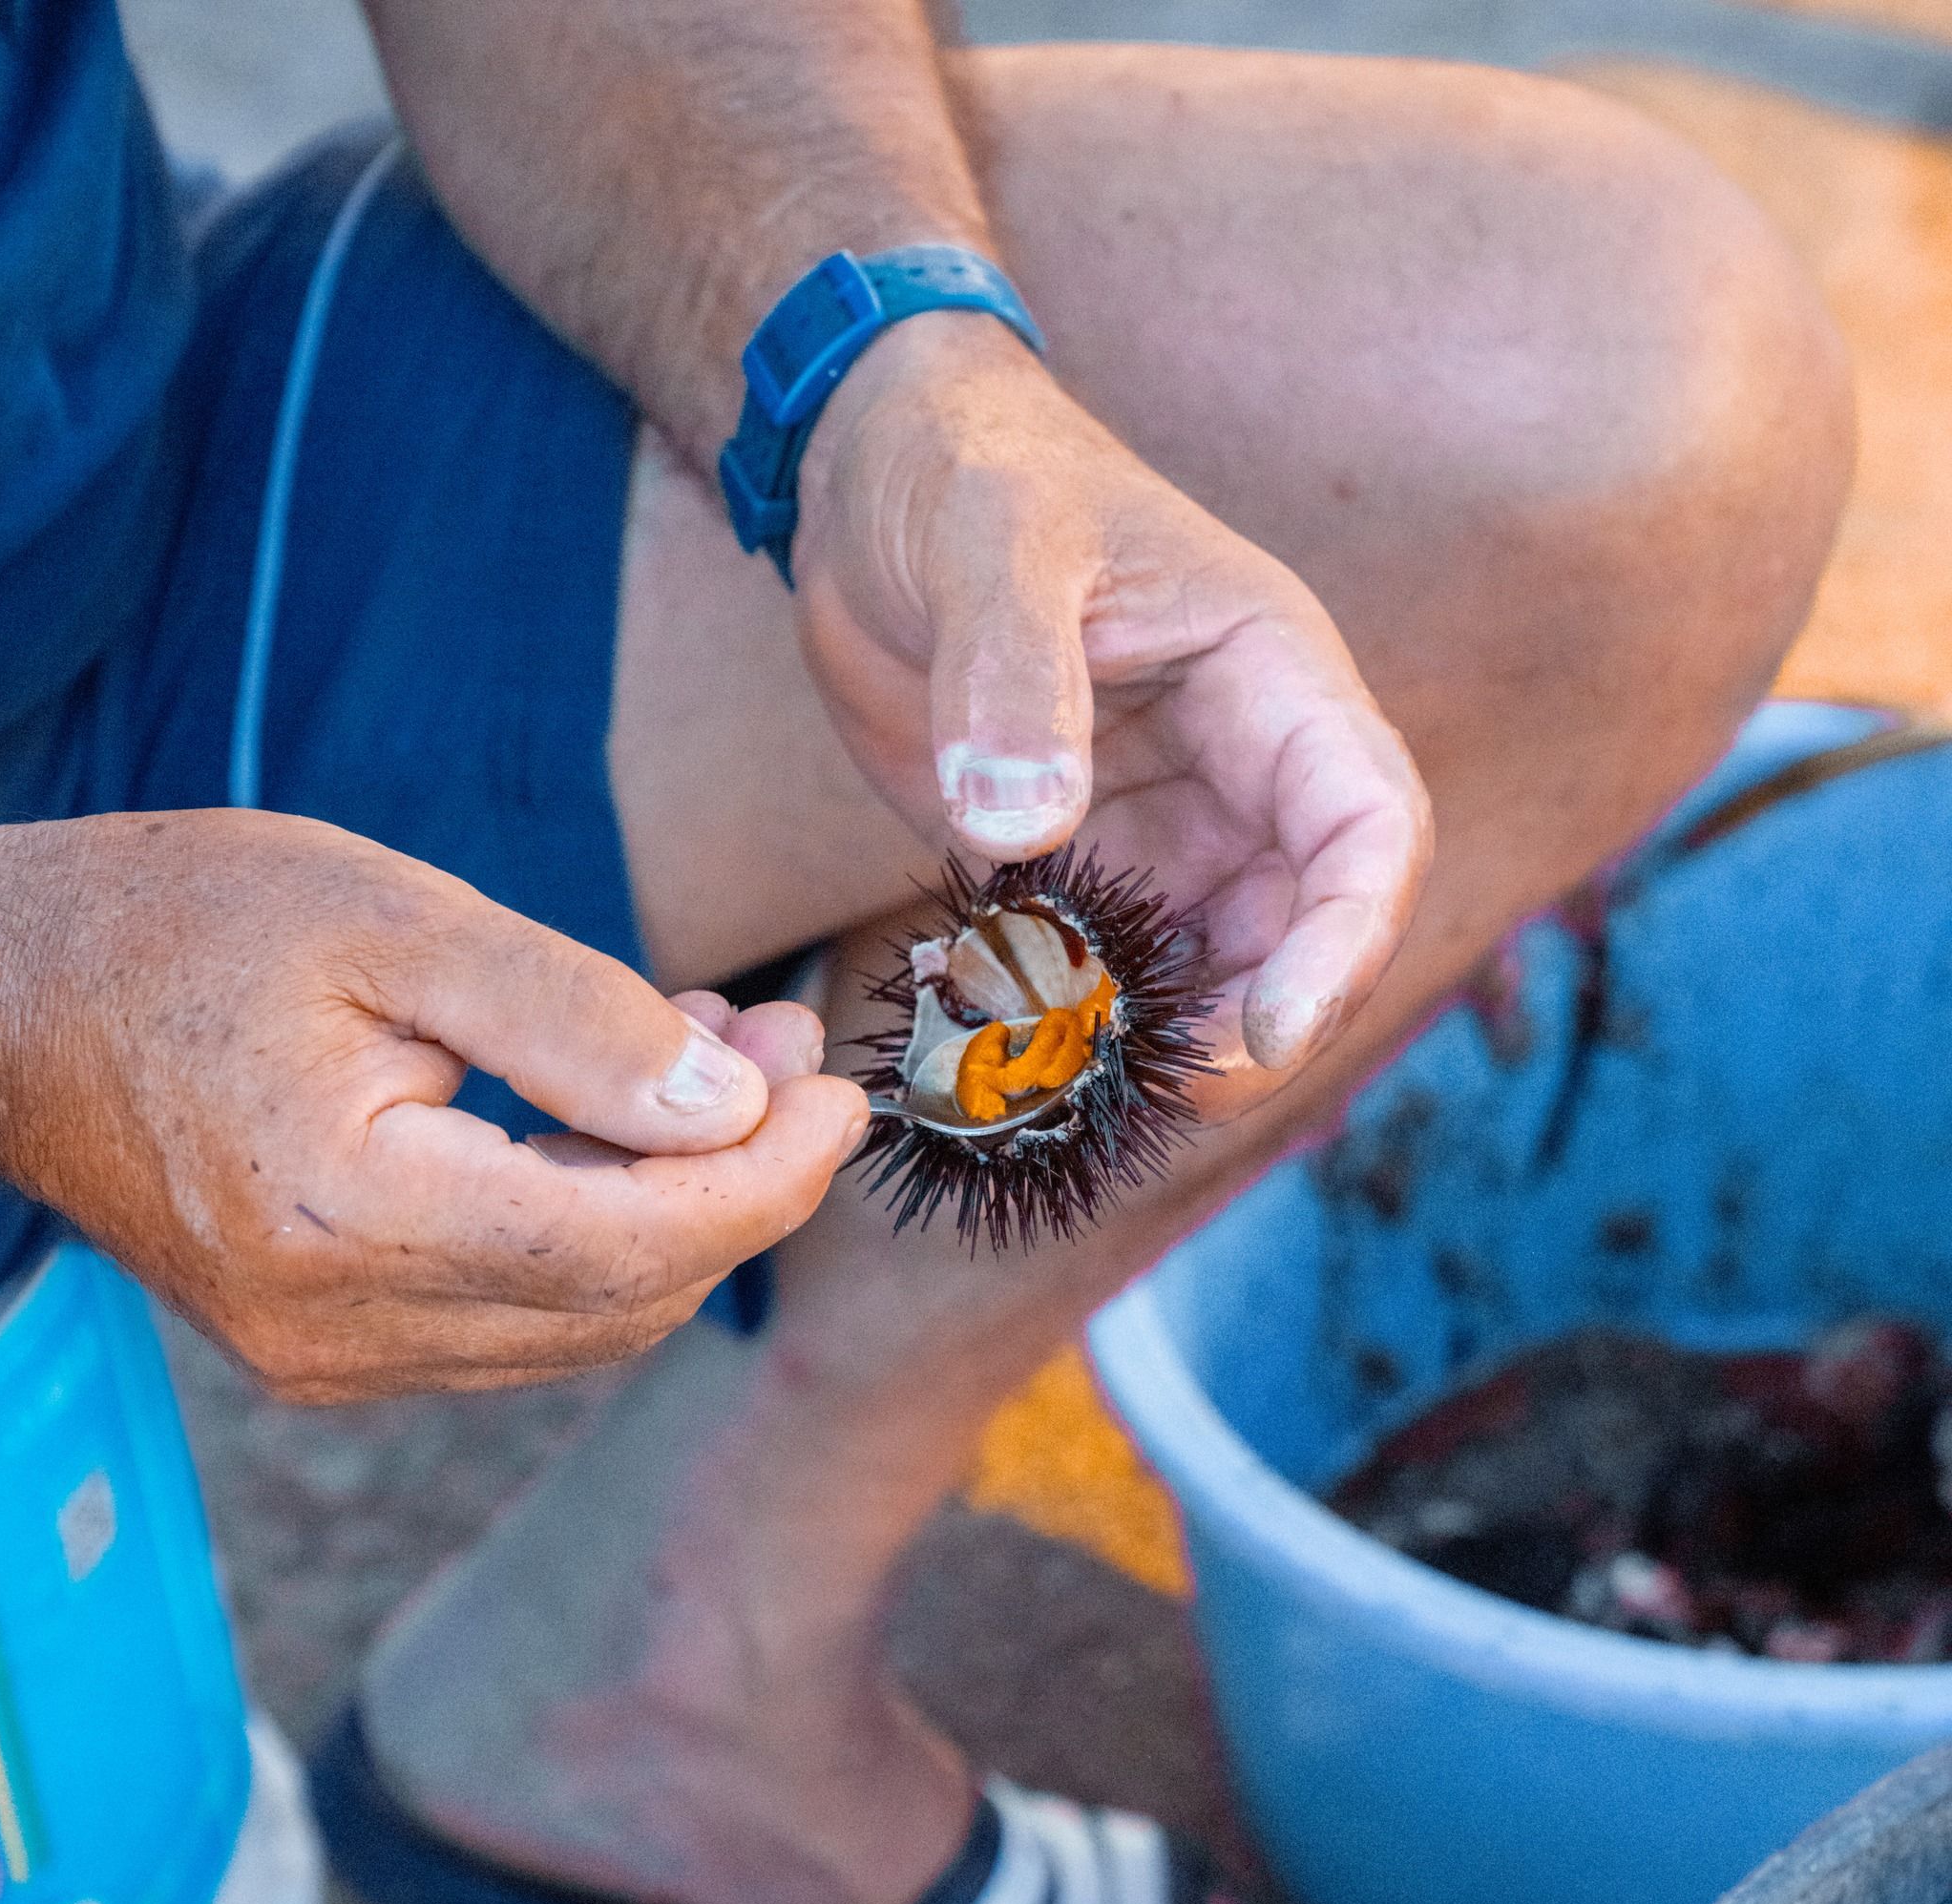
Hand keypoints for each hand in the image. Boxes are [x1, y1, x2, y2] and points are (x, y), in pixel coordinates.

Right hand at [0, 811, 865, 1399]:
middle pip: (623, 1300)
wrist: (8, 1001)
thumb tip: (735, 1111)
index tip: (836, 1093)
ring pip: (583, 1325)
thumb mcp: (390, 923)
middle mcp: (338, 1329)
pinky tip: (615, 1128)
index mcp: (346, 1220)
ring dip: (674, 1210)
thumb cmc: (182, 927)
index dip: (763, 1182)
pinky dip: (596, 1236)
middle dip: (735, 1183)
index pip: (629, 1249)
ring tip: (706, 1064)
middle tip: (775, 1046)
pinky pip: (518, 1324)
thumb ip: (574, 1019)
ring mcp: (327, 1359)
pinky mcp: (328, 1352)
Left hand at [791, 312, 1432, 1107]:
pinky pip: (1109, 971)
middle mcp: (1242, 767)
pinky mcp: (1085, 864)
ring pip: (1212, 972)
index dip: (1344, 944)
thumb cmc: (961, 470)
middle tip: (1148, 1093)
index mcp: (1273, 679)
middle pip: (1305, 934)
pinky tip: (999, 1041)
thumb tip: (1023, 829)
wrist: (871, 480)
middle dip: (1250, 1031)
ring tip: (1067, 1082)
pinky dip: (1072, 1022)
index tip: (1270, 1034)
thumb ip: (1011, 675)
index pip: (1372, 828)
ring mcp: (1167, 825)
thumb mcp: (992, 545)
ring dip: (1160, 1044)